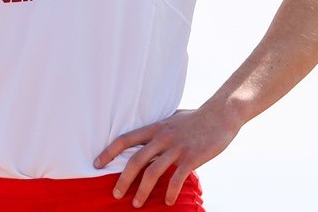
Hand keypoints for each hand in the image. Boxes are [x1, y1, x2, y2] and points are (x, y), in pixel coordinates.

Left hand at [94, 108, 236, 206]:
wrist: (221, 114)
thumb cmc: (196, 118)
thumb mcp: (172, 120)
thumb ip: (158, 131)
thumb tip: (147, 141)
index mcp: (155, 128)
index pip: (125, 139)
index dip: (108, 152)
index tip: (96, 163)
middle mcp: (162, 137)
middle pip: (135, 160)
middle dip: (123, 180)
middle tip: (115, 194)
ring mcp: (177, 148)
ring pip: (153, 172)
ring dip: (142, 191)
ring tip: (136, 203)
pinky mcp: (192, 157)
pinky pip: (177, 179)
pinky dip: (170, 192)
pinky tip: (167, 202)